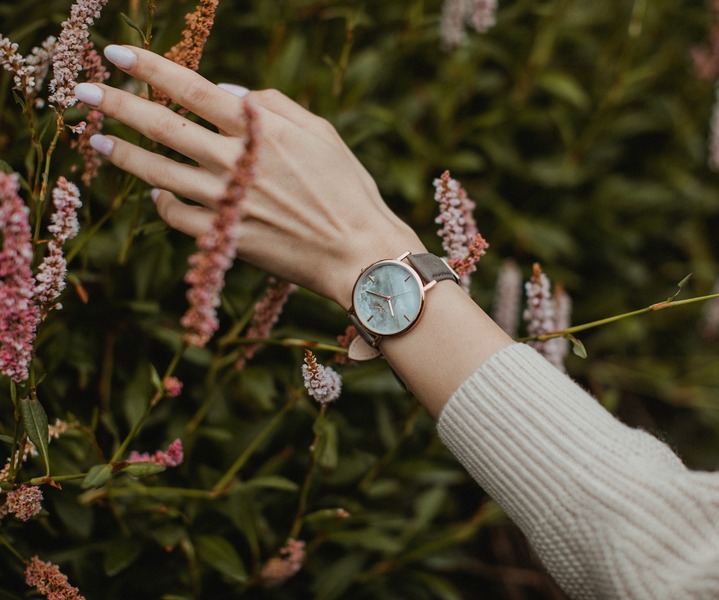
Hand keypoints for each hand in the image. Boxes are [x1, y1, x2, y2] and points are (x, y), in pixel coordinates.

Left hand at [77, 45, 424, 307]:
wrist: (356, 251)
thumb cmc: (347, 189)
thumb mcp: (320, 133)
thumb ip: (273, 106)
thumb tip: (228, 91)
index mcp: (258, 130)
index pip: (190, 88)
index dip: (150, 68)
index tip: (118, 55)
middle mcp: (234, 162)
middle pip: (161, 126)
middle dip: (116, 104)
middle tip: (83, 92)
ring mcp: (225, 202)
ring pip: (157, 173)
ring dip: (122, 154)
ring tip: (97, 140)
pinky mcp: (223, 236)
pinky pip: (176, 217)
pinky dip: (161, 203)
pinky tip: (156, 194)